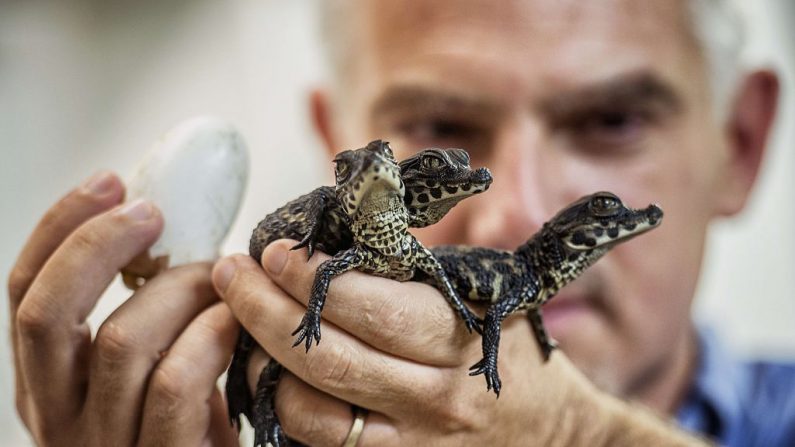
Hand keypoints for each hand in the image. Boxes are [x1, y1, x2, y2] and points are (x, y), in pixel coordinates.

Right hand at [8, 172, 238, 445]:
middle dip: (98, 244)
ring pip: (121, 340)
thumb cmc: (191, 424)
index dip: (61, 228)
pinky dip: (208, 336)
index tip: (110, 182)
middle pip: (45, 312)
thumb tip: (176, 230)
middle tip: (153, 212)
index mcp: (47, 383)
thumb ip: (148, 312)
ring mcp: (104, 445)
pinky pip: (173, 383)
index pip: (24, 293)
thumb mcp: (152, 365)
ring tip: (219, 277)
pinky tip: (232, 320)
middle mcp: (58, 416)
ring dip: (179, 289)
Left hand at [212, 240, 606, 446]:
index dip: (312, 278)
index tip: (274, 251)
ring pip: (312, 413)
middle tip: (232, 274)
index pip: (374, 308)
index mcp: (461, 340)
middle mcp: (437, 399)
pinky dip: (285, 410)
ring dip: (263, 366)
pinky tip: (271, 377)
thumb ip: (414, 275)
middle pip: (329, 359)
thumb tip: (332, 243)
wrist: (552, 433)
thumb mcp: (480, 298)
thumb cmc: (509, 349)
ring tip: (240, 327)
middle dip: (266, 311)